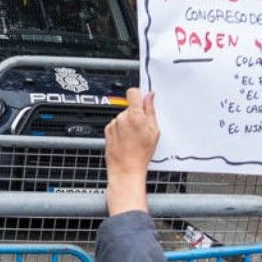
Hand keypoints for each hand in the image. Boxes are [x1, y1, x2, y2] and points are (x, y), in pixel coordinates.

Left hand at [104, 89, 157, 214]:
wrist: (126, 169)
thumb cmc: (141, 154)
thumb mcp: (154, 131)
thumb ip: (151, 111)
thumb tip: (150, 97)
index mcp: (134, 115)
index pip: (133, 92)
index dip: (138, 95)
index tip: (141, 100)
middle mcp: (121, 117)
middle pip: (129, 107)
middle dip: (136, 114)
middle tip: (142, 128)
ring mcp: (113, 124)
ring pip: (123, 117)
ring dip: (128, 123)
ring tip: (134, 137)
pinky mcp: (107, 131)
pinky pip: (116, 125)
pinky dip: (121, 130)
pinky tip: (126, 140)